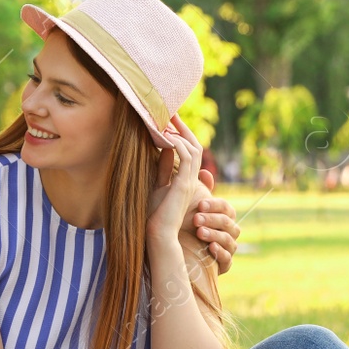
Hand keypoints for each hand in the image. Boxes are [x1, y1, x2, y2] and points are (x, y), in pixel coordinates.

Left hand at [147, 114, 204, 248]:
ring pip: (193, 149)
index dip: (180, 134)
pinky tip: (166, 136)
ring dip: (180, 133)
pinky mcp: (184, 185)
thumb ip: (162, 169)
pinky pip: (188, 158)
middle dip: (182, 128)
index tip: (168, 120)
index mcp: (184, 180)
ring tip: (167, 120)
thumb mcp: (156, 185)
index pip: (188, 151)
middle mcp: (190, 179)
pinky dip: (178, 144)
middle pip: (194, 146)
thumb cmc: (154, 216)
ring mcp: (189, 182)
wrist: (158, 235)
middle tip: (170, 112)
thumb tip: (161, 149)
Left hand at [186, 168, 239, 274]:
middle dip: (213, 220)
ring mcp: (228, 249)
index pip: (226, 208)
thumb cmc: (182, 227)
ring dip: (215, 235)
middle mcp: (229, 232)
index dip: (215, 205)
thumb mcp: (186, 207)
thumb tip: (204, 172)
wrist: (176, 255)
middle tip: (196, 219)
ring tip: (200, 232)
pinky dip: (220, 253)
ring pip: (229, 240)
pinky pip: (228, 259)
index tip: (200, 204)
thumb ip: (195, 189)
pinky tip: (209, 248)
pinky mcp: (225, 265)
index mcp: (223, 216)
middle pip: (228, 223)